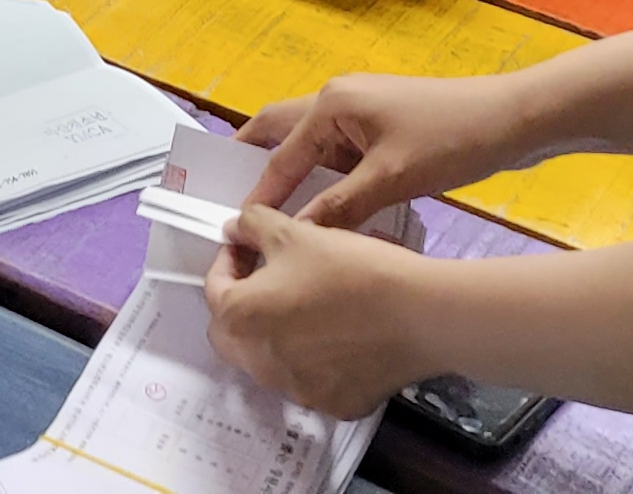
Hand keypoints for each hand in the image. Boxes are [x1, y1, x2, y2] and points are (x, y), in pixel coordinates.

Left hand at [202, 204, 438, 418]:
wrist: (418, 315)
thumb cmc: (350, 270)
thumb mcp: (294, 232)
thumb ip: (252, 226)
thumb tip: (236, 229)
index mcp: (241, 320)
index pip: (214, 288)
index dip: (228, 260)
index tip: (247, 246)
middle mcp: (260, 365)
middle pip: (233, 333)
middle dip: (242, 303)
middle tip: (267, 276)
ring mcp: (297, 392)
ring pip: (269, 360)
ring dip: (275, 332)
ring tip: (305, 302)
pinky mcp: (334, 406)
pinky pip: (310, 381)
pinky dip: (313, 360)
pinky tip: (338, 334)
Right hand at [241, 67, 553, 225]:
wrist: (512, 119)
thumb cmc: (450, 140)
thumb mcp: (392, 180)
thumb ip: (341, 207)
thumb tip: (299, 233)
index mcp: (331, 104)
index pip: (281, 155)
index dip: (261, 192)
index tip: (237, 224)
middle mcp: (336, 99)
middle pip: (280, 132)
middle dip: (258, 164)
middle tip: (237, 200)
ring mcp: (361, 110)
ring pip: (314, 146)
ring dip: (300, 176)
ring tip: (283, 216)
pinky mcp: (383, 125)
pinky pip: (342, 153)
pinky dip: (331, 179)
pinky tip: (333, 209)